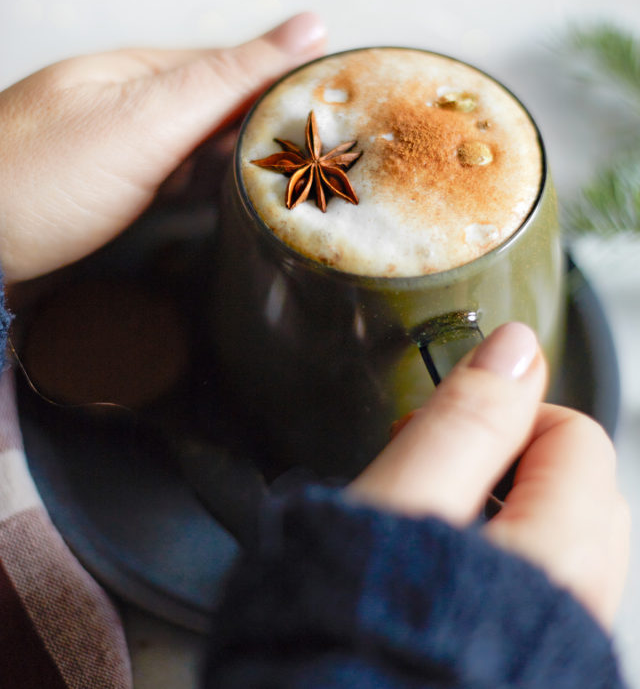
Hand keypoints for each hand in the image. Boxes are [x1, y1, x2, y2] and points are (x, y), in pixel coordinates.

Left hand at [0, 13, 326, 282]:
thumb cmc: (44, 179)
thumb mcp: (148, 119)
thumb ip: (227, 77)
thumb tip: (307, 26)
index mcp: (143, 71)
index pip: (238, 65)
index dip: (290, 84)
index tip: (342, 113)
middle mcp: (133, 104)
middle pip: (222, 106)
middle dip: (271, 128)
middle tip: (328, 160)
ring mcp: (121, 148)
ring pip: (203, 147)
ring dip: (243, 162)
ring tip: (296, 182)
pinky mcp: (114, 192)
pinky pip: (177, 180)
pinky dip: (208, 189)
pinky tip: (229, 201)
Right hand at [348, 323, 629, 629]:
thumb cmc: (357, 637)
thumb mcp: (400, 510)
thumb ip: (465, 422)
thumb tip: (515, 347)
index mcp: (559, 554)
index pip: (576, 436)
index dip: (503, 417)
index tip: (437, 432)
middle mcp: (584, 606)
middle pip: (583, 488)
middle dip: (511, 464)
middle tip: (432, 476)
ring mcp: (566, 641)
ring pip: (567, 540)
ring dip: (507, 512)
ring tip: (430, 530)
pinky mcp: (541, 667)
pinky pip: (547, 590)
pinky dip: (506, 564)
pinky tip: (443, 583)